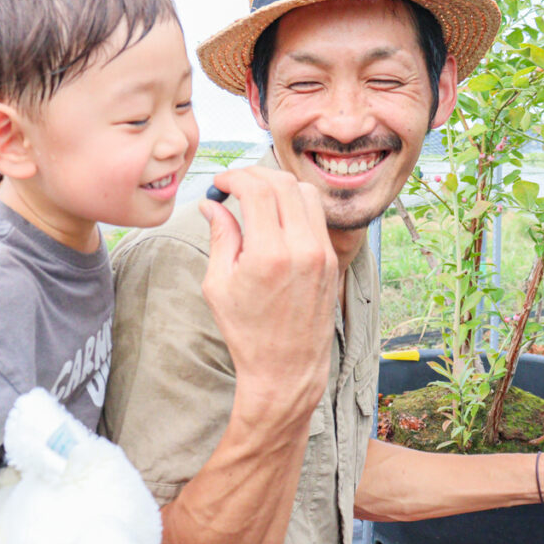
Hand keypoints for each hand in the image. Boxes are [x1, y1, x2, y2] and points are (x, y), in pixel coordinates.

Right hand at [198, 166, 337, 416]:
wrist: (286, 369)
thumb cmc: (247, 332)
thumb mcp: (218, 285)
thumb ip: (220, 236)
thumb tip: (211, 204)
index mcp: (269, 254)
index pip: (257, 189)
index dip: (234, 177)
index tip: (220, 183)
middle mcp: (302, 248)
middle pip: (283, 183)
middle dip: (255, 174)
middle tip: (235, 183)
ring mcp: (322, 253)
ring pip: (305, 193)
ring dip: (279, 185)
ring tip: (256, 196)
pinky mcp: (332, 260)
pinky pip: (316, 215)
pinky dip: (295, 204)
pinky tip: (276, 215)